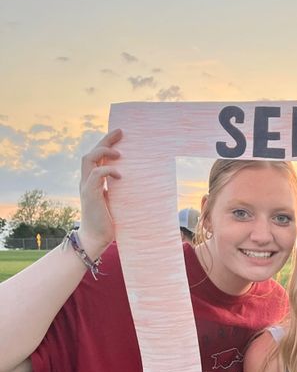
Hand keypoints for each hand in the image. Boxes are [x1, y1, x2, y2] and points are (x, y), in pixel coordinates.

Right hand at [78, 130, 121, 257]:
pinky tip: (120, 175)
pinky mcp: (90, 194)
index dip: (105, 144)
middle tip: (120, 132)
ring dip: (104, 152)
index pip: (96, 157)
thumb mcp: (115, 202)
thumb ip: (118, 190)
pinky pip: (96, 174)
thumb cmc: (108, 223)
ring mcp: (86, 187)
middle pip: (91, 153)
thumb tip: (135, 182)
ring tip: (119, 153)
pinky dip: (108, 171)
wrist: (95, 239)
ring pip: (89, 159)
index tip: (119, 136)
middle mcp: (86, 181)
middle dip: (105, 140)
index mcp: (92, 182)